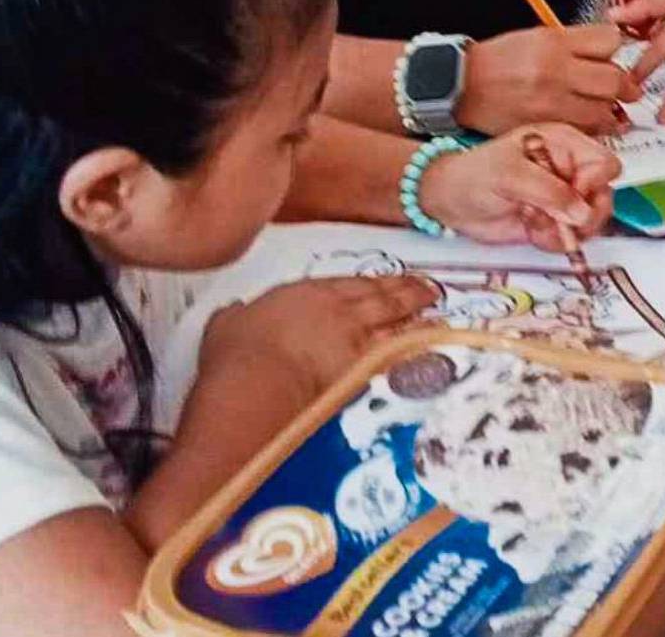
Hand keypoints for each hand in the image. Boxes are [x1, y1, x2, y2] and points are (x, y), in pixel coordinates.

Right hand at [200, 274, 438, 402]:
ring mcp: (357, 340)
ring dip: (418, 316)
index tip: (386, 282)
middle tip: (427, 287)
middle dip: (406, 290)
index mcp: (307, 295)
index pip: (349, 284)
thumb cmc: (238, 355)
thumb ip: (237, 317)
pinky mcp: (366, 369)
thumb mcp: (228, 326)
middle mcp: (340, 312)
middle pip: (381, 296)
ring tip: (436, 313)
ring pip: (397, 321)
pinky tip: (428, 347)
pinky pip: (398, 354)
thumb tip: (234, 314)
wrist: (258, 383)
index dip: (371, 283)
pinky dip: (415, 348)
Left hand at [420, 124, 619, 247]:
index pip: (604, 162)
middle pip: (604, 194)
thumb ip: (549, 192)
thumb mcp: (510, 176)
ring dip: (568, 230)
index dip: (594, 183)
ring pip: (593, 220)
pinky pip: (573, 238)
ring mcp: (563, 197)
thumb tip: (582, 213)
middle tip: (559, 221)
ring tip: (538, 222)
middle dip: (585, 214)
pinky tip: (532, 230)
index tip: (572, 196)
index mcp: (564, 144)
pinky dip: (555, 241)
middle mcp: (569, 169)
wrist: (449, 202)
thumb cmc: (473, 175)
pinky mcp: (554, 222)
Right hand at [462, 25, 634, 133]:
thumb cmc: (497, 61)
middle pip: (613, 79)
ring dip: (611, 111)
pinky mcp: (545, 128)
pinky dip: (592, 129)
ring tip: (610, 109)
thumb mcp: (537, 36)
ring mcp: (551, 103)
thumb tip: (609, 47)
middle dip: (626, 85)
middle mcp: (555, 72)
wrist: (463, 87)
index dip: (618, 48)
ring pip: (603, 111)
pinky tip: (591, 124)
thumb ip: (575, 42)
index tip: (619, 54)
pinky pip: (583, 131)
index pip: (608, 41)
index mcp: (554, 43)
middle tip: (628, 89)